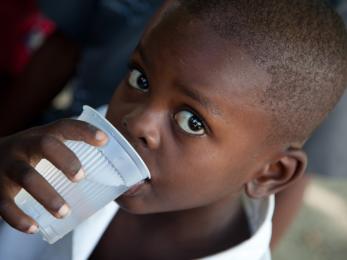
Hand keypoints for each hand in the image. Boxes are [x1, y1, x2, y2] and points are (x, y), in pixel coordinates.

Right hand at [0, 119, 107, 233]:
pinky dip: (19, 217)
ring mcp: (7, 165)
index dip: (85, 131)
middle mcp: (23, 146)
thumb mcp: (43, 149)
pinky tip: (34, 227)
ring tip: (64, 212)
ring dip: (48, 196)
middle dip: (66, 159)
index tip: (104, 140)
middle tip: (81, 177)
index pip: (64, 126)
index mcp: (41, 135)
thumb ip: (67, 156)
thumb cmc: (27, 157)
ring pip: (27, 176)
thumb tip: (110, 181)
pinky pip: (4, 203)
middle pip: (45, 144)